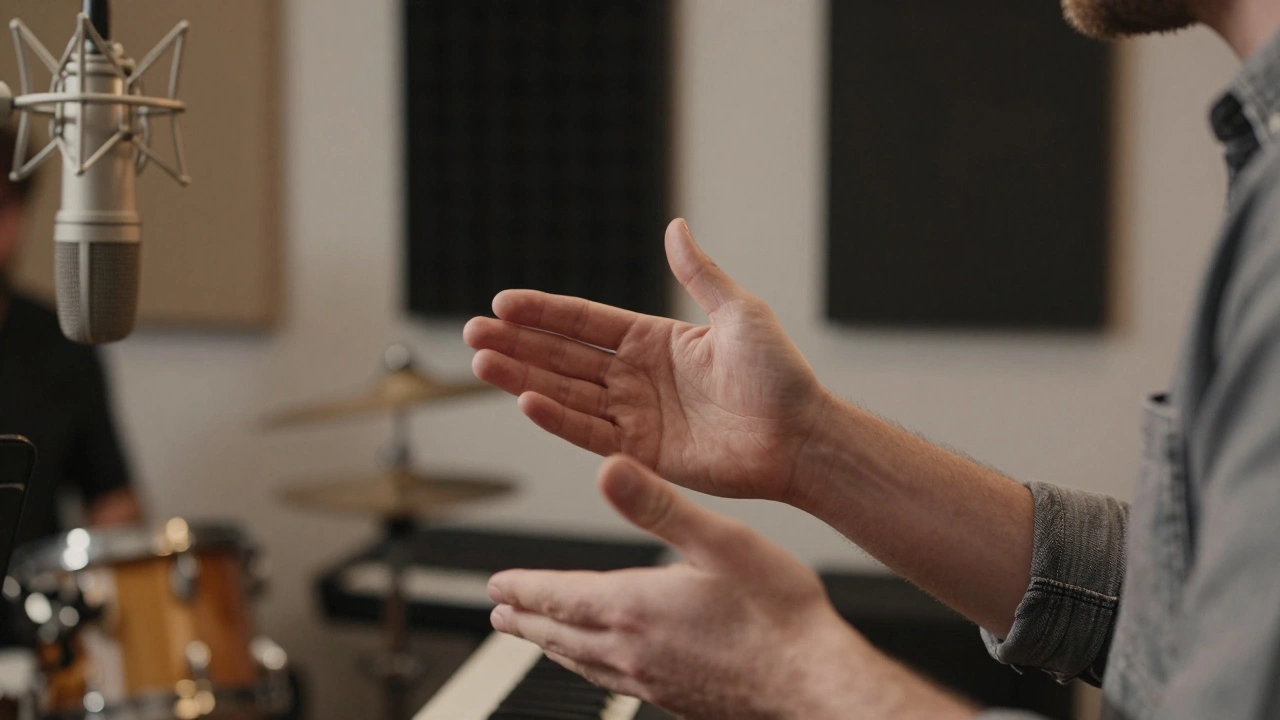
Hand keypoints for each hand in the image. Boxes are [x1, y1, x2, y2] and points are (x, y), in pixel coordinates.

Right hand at [464, 219, 830, 501]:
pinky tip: (524, 398)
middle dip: (517, 343)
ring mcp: (637, 416)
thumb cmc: (780, 374)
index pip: (586, 323)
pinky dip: (556, 417)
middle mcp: (637, 378)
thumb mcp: (740, 312)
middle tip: (472, 332)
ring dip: (522, 377)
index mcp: (655, 340)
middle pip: (564, 357)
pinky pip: (590, 431)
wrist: (802, 436)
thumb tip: (675, 226)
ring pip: (566, 393)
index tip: (502, 301)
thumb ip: (699, 274)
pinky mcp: (642, 453)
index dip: (544, 312)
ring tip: (481, 361)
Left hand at [488, 456, 973, 719]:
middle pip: (560, 635)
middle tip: (500, 614)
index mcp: (635, 606)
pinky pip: (615, 684)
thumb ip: (659, 506)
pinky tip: (606, 668)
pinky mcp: (677, 701)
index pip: (558, 595)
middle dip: (527, 620)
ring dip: (553, 647)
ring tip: (538, 639)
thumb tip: (608, 469)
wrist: (814, 685)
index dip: (523, 588)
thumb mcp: (721, 541)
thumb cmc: (779, 615)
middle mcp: (633, 650)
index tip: (495, 586)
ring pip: (584, 664)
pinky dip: (593, 670)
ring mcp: (653, 682)